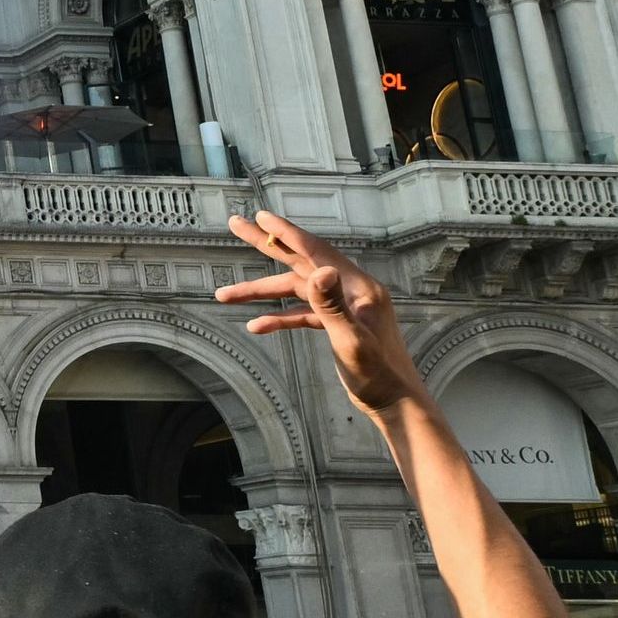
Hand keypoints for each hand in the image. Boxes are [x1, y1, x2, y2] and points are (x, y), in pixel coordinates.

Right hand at [213, 209, 418, 412]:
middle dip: (266, 245)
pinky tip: (256, 325)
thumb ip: (333, 305)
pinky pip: (301, 314)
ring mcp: (343, 307)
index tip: (259, 217)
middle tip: (237, 224)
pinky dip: (279, 317)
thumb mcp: (352, 340)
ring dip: (261, 292)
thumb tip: (319, 270)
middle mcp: (350, 289)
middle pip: (300, 261)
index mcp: (358, 287)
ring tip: (223, 294)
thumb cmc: (378, 373)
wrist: (393, 401)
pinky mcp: (336, 325)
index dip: (285, 233)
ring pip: (294, 290)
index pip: (315, 251)